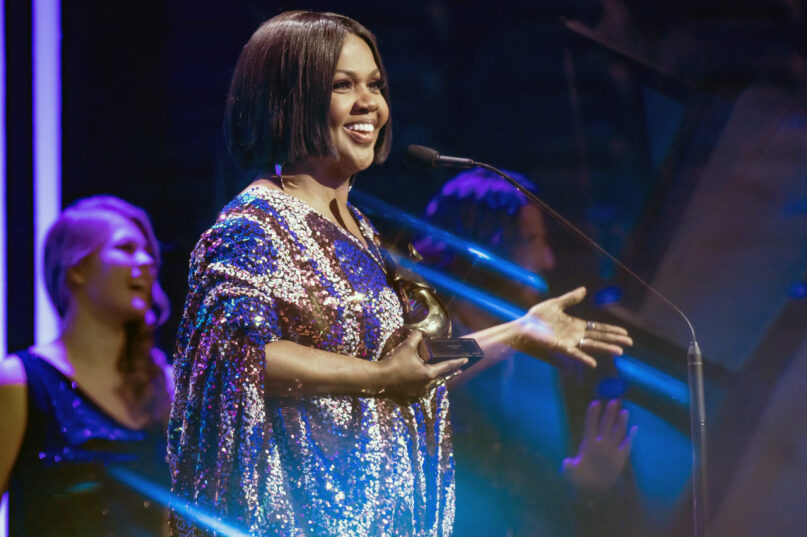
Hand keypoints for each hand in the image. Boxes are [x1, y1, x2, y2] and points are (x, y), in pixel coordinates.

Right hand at [378, 331, 466, 396]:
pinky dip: (428, 379)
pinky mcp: (411, 391)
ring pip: (433, 382)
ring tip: (443, 370)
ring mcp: (419, 389)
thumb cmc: (395, 362)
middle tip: (458, 366)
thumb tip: (419, 333)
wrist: (379, 377)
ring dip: (439, 376)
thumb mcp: (407, 346)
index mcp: (429, 373)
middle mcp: (426, 384)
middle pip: (442, 376)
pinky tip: (426, 376)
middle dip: (450, 371)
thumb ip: (416, 337)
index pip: (447, 366)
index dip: (457, 361)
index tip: (466, 359)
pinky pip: (424, 385)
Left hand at [516, 287, 632, 367]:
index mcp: (575, 325)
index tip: (624, 332)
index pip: (597, 327)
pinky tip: (593, 363)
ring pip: (591, 346)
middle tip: (629, 342)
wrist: (522, 327)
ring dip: (605, 348)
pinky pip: (575, 353)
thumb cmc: (536, 318)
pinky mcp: (560, 347)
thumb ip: (570, 299)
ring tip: (620, 351)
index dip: (611, 330)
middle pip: (599, 337)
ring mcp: (569, 342)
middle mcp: (575, 335)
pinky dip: (584, 358)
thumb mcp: (555, 305)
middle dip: (614, 339)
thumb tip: (584, 289)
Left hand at [561, 399, 636, 491]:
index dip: (592, 415)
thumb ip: (568, 468)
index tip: (595, 403)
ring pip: (616, 432)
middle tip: (613, 401)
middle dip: (609, 414)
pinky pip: (626, 445)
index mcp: (588, 444)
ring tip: (624, 410)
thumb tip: (566, 462)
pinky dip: (631, 437)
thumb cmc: (579, 478)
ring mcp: (611, 449)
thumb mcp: (571, 474)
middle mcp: (600, 443)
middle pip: (605, 425)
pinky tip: (635, 428)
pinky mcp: (620, 457)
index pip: (590, 426)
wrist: (593, 488)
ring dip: (620, 422)